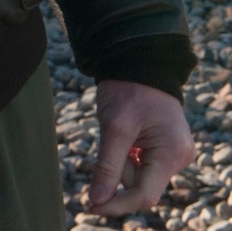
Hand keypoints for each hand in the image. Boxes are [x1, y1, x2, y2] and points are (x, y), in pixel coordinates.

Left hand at [86, 79, 193, 215]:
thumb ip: (107, 166)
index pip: (144, 195)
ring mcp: (175, 155)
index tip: (91, 206)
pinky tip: (126, 136)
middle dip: (119, 170)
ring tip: (121, 131)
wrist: (138, 64)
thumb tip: (97, 201)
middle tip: (111, 139)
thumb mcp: (114, 127)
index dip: (117, 204)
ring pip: (139, 176)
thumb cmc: (128, 91)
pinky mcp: (166, 150)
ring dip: (122, 161)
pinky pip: (142, 164)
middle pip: (140, 185)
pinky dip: (127, 156)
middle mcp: (180, 158)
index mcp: (172, 154)